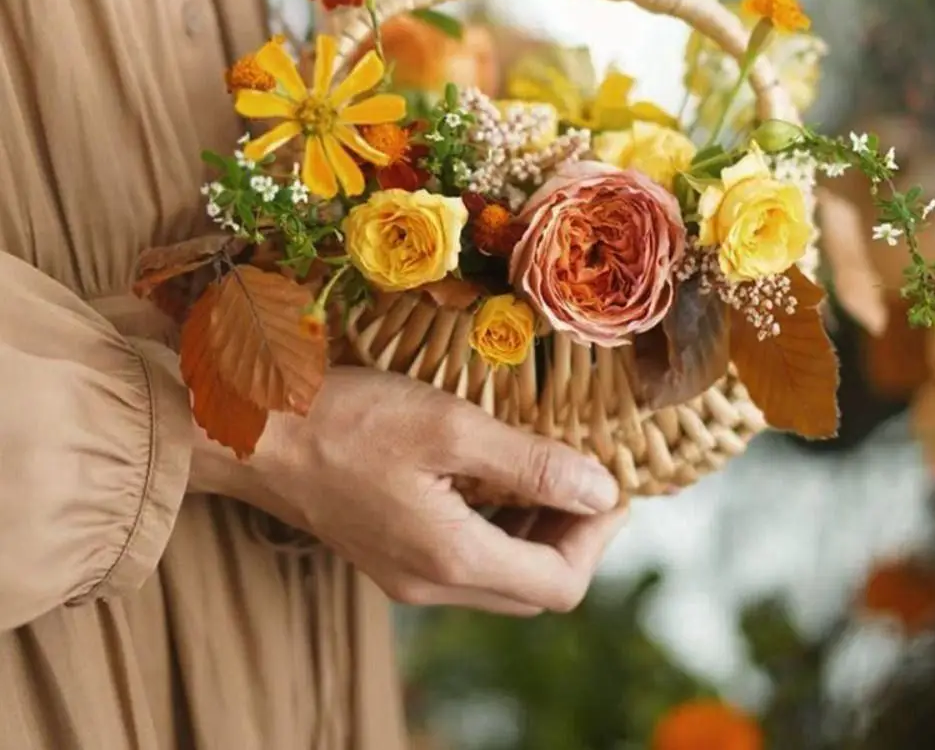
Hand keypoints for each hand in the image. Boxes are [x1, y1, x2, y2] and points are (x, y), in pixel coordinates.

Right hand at [190, 366, 626, 615]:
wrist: (251, 432)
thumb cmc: (346, 419)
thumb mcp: (451, 427)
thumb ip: (532, 464)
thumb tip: (602, 492)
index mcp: (453, 559)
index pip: (561, 582)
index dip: (599, 535)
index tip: (611, 481)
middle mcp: (432, 584)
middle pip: (535, 587)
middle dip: (574, 534)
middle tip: (585, 474)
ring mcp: (407, 574)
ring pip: (501, 575)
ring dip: (537, 530)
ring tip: (548, 469)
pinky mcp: (389, 553)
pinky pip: (466, 558)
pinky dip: (498, 526)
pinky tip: (494, 475)